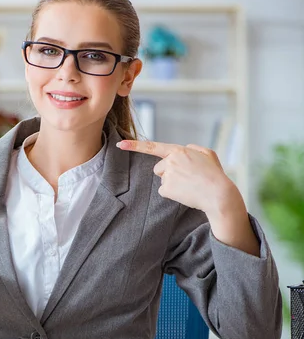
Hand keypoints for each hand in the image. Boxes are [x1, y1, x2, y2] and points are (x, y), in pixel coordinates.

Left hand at [116, 140, 236, 213]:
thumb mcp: (208, 154)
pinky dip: (173, 193)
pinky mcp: (166, 188)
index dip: (134, 145)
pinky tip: (185, 193)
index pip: (153, 147)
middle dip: (168, 172)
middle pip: (159, 168)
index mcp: (178, 151)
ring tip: (189, 185)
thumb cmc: (215, 174)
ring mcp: (167, 175)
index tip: (120, 144)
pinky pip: (164, 191)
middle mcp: (170, 161)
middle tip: (187, 177)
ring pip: (163, 179)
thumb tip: (185, 149)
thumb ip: (194, 148)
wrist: (219, 194)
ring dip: (172, 183)